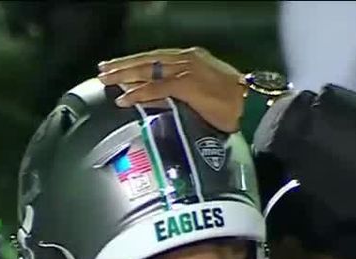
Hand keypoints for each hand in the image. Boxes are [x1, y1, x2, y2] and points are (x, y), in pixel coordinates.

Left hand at [97, 47, 246, 132]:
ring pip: (148, 70)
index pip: (157, 57)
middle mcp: (187, 59)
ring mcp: (187, 70)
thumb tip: (157, 99)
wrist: (252, 105)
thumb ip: (181, 91)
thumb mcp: (204, 91)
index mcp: (191, 57)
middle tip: (103, 70)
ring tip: (107, 80)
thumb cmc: (231, 104)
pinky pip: (157, 88)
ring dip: (124, 75)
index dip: (135, 61)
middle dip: (123, 65)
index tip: (117, 66)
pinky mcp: (187, 85)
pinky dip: (138, 93)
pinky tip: (124, 98)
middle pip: (147, 60)